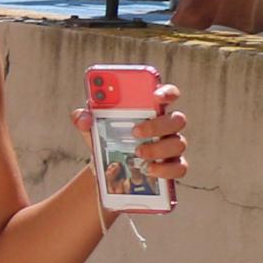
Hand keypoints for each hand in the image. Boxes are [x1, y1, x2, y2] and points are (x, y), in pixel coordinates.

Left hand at [74, 83, 191, 186]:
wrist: (106, 167)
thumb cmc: (106, 138)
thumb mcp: (91, 127)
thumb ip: (83, 117)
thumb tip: (83, 118)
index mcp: (151, 110)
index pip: (167, 94)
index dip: (166, 92)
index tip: (156, 95)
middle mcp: (166, 126)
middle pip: (177, 119)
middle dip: (157, 125)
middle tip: (134, 131)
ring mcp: (172, 146)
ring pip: (179, 144)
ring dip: (158, 149)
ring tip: (136, 153)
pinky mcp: (172, 166)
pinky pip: (179, 167)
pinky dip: (165, 169)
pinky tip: (148, 170)